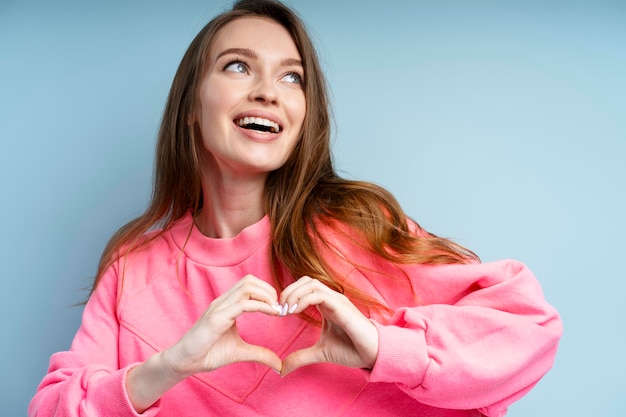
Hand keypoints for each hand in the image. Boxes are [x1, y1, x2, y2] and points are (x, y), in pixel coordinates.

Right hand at [162, 275, 282, 377]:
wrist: (185, 362)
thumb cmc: (208, 353)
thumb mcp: (240, 352)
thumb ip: (259, 354)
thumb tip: (278, 365)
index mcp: (227, 304)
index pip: (250, 284)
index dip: (267, 292)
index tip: (279, 309)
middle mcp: (223, 301)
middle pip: (250, 280)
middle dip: (269, 290)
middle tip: (279, 308)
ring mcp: (219, 307)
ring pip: (247, 286)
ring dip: (266, 295)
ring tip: (276, 310)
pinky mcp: (217, 318)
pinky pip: (243, 304)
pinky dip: (261, 306)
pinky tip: (271, 314)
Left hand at [278, 276, 378, 376]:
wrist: (372, 355)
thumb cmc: (351, 350)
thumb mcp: (320, 353)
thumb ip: (300, 357)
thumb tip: (281, 370)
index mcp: (326, 304)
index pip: (304, 287)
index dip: (289, 295)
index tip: (279, 313)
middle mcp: (332, 298)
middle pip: (306, 280)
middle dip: (288, 291)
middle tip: (279, 310)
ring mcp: (337, 300)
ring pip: (311, 283)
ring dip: (294, 294)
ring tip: (286, 310)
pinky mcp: (342, 307)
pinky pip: (319, 295)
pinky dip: (303, 300)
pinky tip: (295, 312)